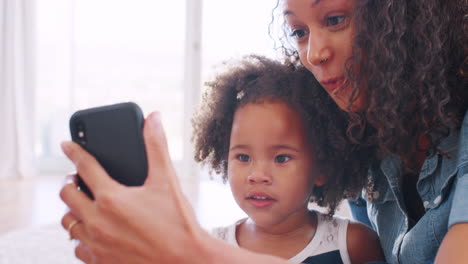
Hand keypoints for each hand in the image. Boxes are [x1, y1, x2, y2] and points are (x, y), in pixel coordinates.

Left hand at [60, 112, 206, 262]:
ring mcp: (96, 244)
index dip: (74, 151)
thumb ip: (157, 147)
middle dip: (70, 183)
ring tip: (85, 205)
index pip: (84, 166)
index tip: (66, 145)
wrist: (186, 261)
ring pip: (68, 222)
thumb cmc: (178, 223)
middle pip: (67, 194)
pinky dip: (81, 236)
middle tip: (79, 179)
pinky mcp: (99, 262)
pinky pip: (77, 247)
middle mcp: (97, 221)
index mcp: (111, 198)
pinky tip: (94, 231)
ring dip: (74, 210)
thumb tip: (154, 118)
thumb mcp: (167, 181)